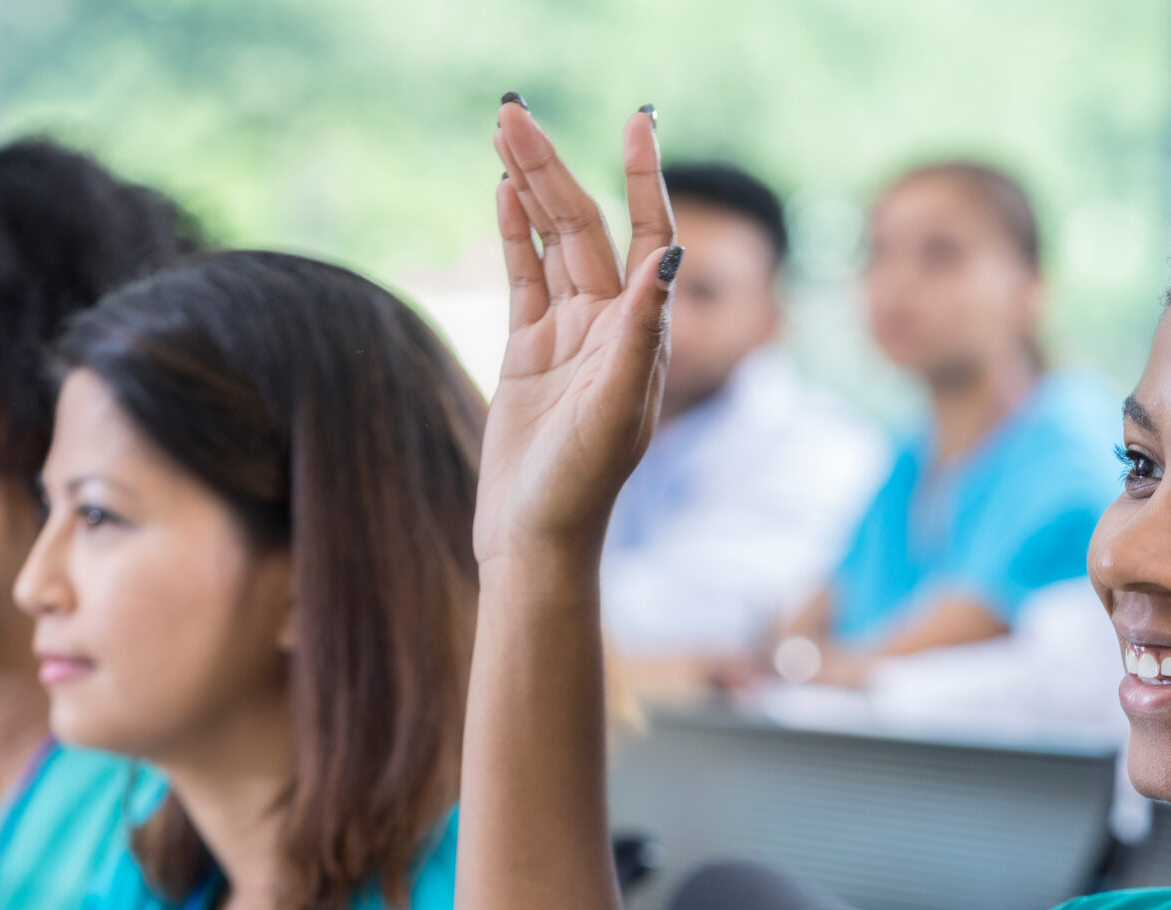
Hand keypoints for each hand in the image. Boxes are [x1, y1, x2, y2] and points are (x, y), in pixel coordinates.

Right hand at [471, 101, 678, 576]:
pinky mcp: (528, 351)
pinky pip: (523, 277)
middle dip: (552, 169)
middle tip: (512, 112)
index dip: (643, 178)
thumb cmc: (583, 484)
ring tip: (503, 130)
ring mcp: (568, 335)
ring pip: (550, 244)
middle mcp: (611, 326)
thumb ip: (642, 332)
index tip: (636, 122)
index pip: (649, 236)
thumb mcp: (617, 407)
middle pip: (585, 227)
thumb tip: (670, 256)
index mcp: (643, 334)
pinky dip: (512, 233)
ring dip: (529, 188)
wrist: (535, 536)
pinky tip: (500, 191)